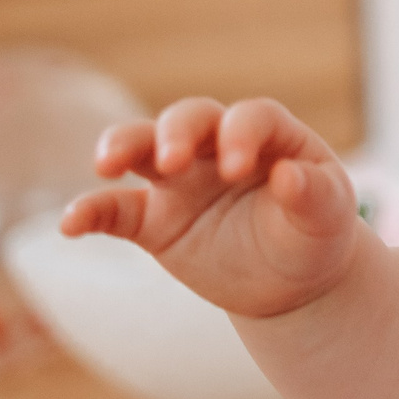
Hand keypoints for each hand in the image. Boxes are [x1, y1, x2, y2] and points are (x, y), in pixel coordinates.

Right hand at [60, 95, 365, 319]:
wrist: (290, 280)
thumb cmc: (314, 233)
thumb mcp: (329, 217)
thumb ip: (314, 195)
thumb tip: (289, 177)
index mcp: (269, 135)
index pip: (250, 118)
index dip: (240, 135)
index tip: (237, 169)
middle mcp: (218, 145)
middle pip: (188, 119)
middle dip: (176, 133)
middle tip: (172, 160)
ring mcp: (181, 180)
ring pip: (142, 146)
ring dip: (121, 148)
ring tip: (107, 166)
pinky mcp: (152, 220)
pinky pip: (114, 210)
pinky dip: (90, 211)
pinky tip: (69, 225)